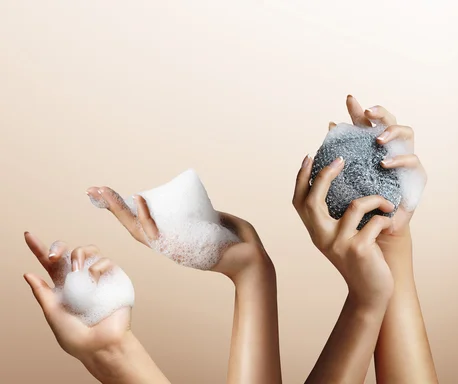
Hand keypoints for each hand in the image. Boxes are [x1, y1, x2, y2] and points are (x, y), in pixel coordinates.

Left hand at [22, 232, 131, 361]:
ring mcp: (97, 276)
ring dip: (79, 255)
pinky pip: (105, 261)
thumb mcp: (52, 313)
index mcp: (62, 286)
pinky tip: (94, 279)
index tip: (27, 235)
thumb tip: (27, 273)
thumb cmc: (76, 335)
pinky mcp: (113, 277)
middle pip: (68, 252)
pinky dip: (98, 266)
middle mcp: (79, 278)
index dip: (38, 249)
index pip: (49, 264)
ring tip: (77, 271)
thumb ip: (42, 293)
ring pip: (88, 250)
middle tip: (54, 257)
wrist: (101, 343)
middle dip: (59, 247)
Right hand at [85, 188, 271, 281]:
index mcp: (174, 237)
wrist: (252, 259)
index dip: (124, 209)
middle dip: (112, 207)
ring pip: (139, 229)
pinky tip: (137, 198)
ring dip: (120, 209)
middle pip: (132, 225)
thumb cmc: (236, 241)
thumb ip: (199, 212)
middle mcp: (169, 244)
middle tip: (92, 190)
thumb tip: (191, 203)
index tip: (107, 194)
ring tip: (103, 192)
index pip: (143, 222)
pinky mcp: (182, 249)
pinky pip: (158, 233)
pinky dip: (146, 217)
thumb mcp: (214, 220)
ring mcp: (173, 248)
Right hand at [293, 154, 394, 306]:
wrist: (371, 293)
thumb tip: (340, 183)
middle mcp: (322, 238)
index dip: (301, 178)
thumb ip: (337, 217)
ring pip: (355, 206)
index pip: (299, 201)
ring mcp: (339, 244)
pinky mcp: (359, 250)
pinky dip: (386, 219)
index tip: (309, 157)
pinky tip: (391, 225)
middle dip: (324, 175)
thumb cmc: (361, 260)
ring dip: (375, 200)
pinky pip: (375, 221)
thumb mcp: (343, 237)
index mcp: (316, 232)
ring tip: (387, 203)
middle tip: (340, 159)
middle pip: (312, 200)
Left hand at [343, 95, 426, 246]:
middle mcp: (391, 148)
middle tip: (367, 111)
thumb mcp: (348, 177)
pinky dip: (398, 159)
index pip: (368, 122)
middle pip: (390, 120)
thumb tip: (331, 125)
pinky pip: (412, 160)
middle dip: (380, 113)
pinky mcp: (416, 174)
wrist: (377, 229)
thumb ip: (342, 153)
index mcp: (373, 146)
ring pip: (407, 132)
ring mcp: (405, 159)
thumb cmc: (362, 202)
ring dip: (392, 132)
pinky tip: (384, 164)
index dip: (359, 110)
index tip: (349, 99)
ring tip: (378, 140)